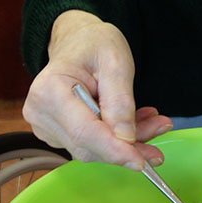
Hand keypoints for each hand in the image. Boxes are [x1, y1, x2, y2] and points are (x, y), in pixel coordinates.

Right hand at [23, 10, 172, 170]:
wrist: (78, 40)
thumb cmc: (93, 43)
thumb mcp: (115, 60)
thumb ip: (120, 99)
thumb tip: (126, 138)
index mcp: (49, 91)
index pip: (84, 132)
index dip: (114, 150)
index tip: (141, 161)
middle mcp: (40, 113)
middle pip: (88, 146)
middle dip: (127, 147)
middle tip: (161, 136)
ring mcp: (46, 126)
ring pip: (92, 149)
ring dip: (127, 142)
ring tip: (154, 122)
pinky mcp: (57, 133)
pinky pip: (91, 144)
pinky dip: (117, 138)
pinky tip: (136, 122)